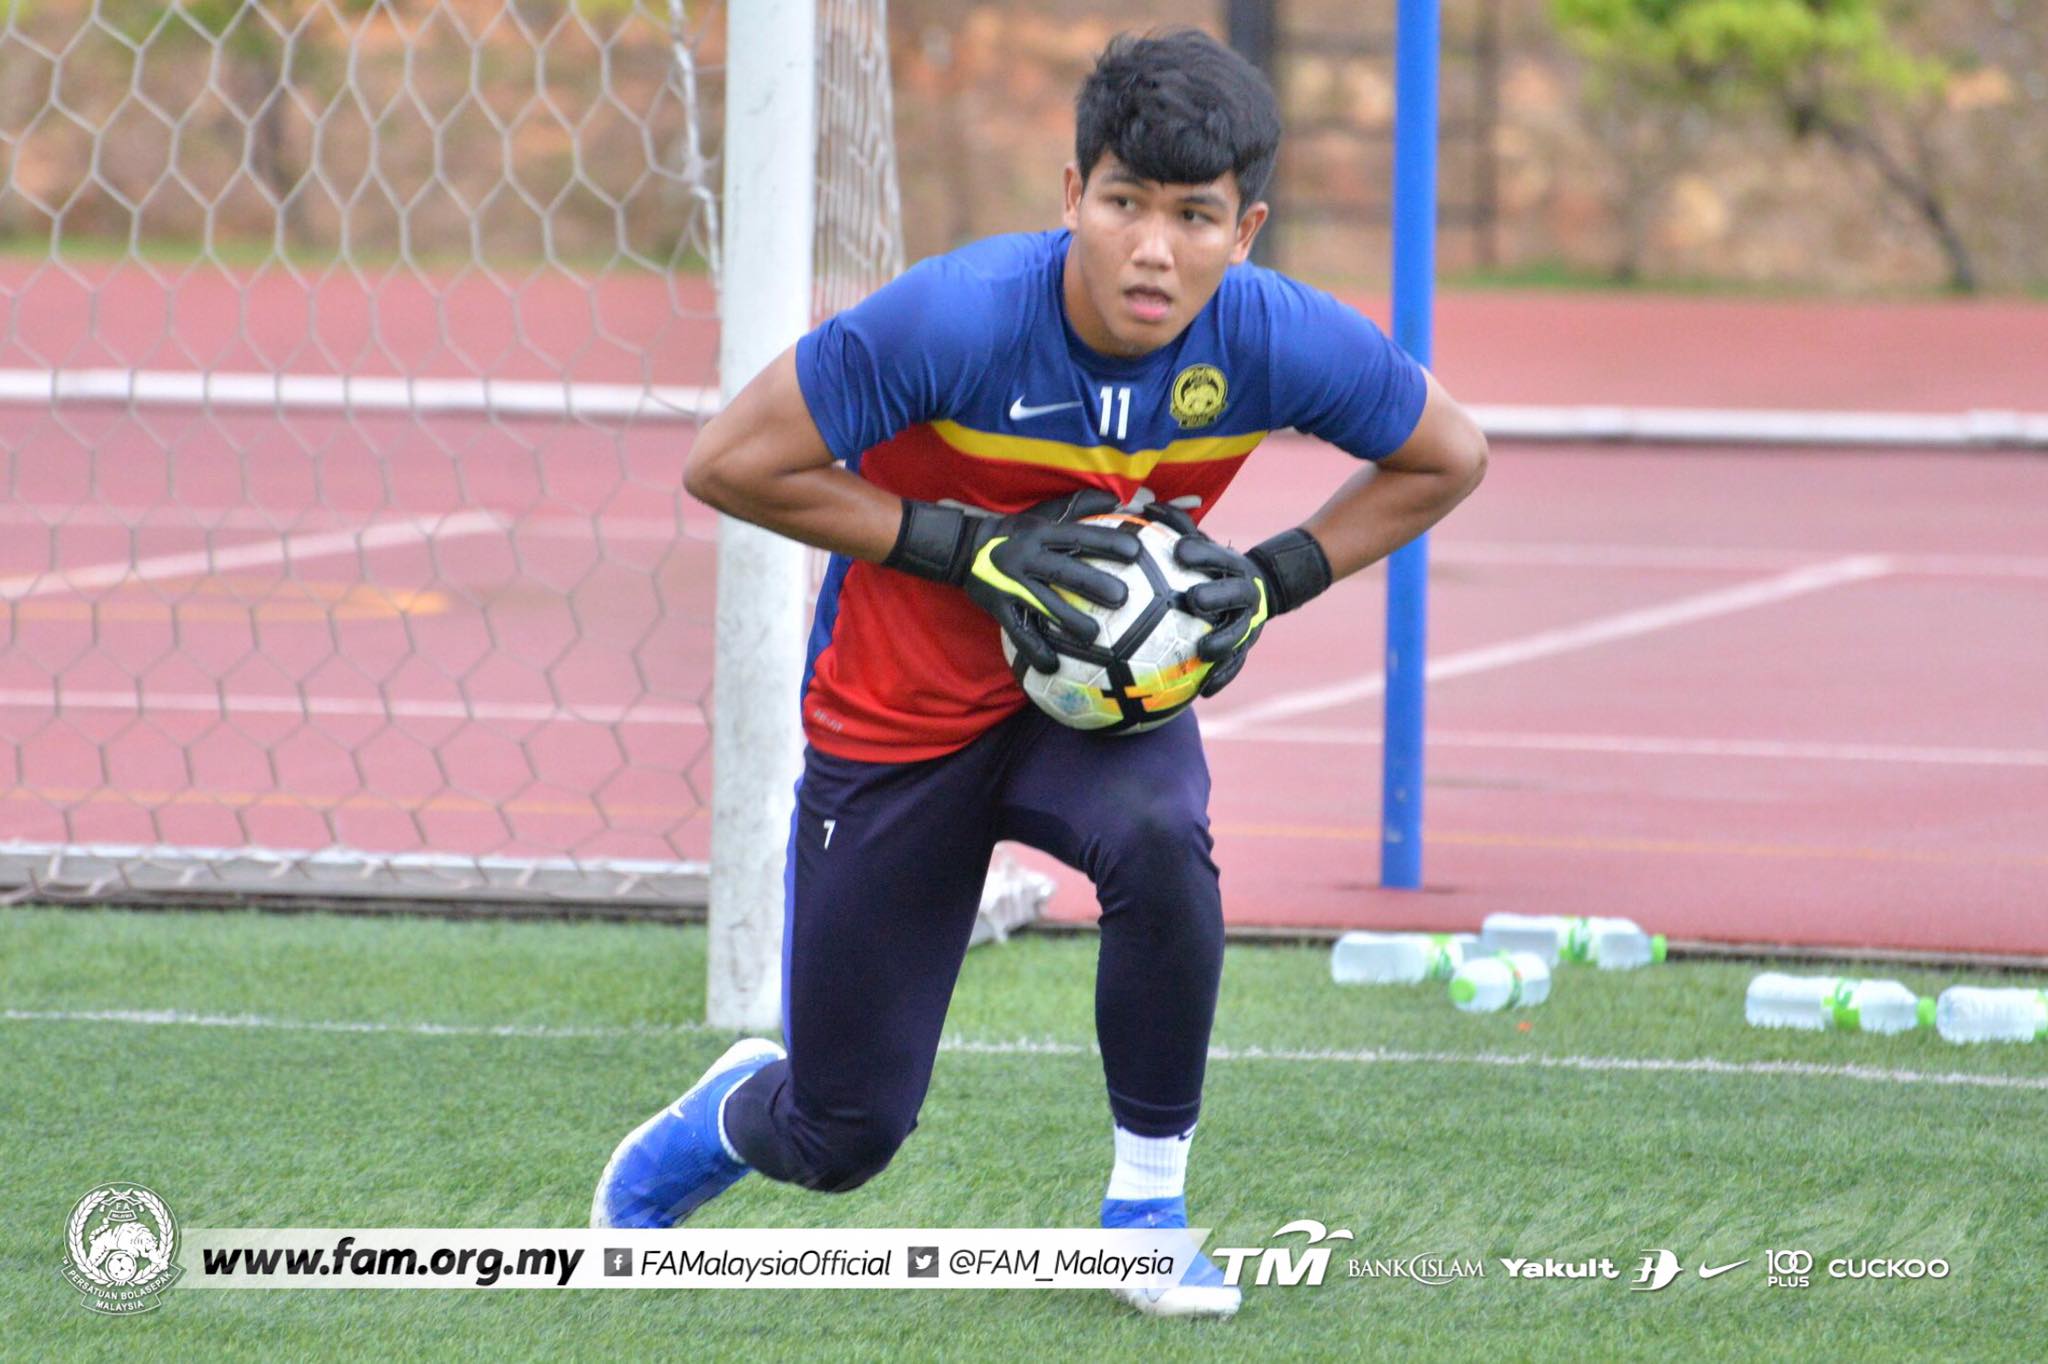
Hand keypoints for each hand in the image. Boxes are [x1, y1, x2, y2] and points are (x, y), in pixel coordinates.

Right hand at [884, 489, 1140, 672]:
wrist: (964, 548)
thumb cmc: (1016, 531)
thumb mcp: (1044, 515)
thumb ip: (1081, 507)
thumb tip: (1121, 501)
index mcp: (1041, 533)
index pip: (1079, 536)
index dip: (1107, 542)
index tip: (1136, 552)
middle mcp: (1027, 557)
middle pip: (1062, 570)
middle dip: (1092, 583)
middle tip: (1121, 597)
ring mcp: (1011, 583)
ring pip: (1043, 603)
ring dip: (1068, 620)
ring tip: (1093, 635)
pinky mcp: (998, 606)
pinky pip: (1018, 630)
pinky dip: (1034, 648)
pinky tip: (1052, 664)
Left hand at [1137, 503, 1330, 698]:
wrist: (1263, 587)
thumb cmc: (1212, 565)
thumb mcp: (1199, 542)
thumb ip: (1173, 526)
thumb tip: (1139, 504)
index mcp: (1232, 565)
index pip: (1217, 556)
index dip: (1201, 553)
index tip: (1178, 552)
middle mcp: (1244, 593)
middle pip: (1234, 594)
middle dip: (1216, 595)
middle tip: (1193, 600)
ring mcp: (1249, 622)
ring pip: (1239, 634)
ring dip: (1222, 642)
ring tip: (1202, 651)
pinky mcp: (1248, 648)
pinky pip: (1236, 666)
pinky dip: (1222, 679)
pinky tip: (1204, 693)